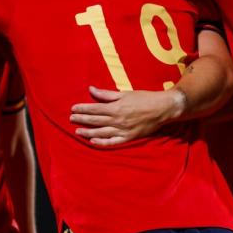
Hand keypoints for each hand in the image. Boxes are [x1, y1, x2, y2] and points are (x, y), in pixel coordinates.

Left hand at [70, 86, 185, 146]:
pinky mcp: (129, 138)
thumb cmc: (144, 98)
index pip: (94, 109)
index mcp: (116, 107)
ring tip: (77, 132)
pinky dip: (102, 142)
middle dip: (82, 120)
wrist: (162, 109)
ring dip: (88, 132)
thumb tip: (91, 89)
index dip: (83, 109)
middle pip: (95, 121)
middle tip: (71, 119)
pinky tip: (93, 142)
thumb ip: (106, 94)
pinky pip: (113, 142)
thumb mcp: (125, 93)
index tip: (73, 109)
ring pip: (101, 132)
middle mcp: (117, 120)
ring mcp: (123, 130)